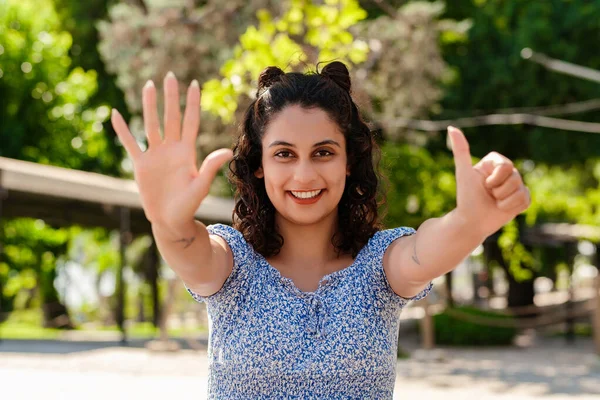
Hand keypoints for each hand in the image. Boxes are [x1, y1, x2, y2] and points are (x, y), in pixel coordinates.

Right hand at [111, 72, 232, 227]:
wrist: (170, 220)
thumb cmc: (189, 205)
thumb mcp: (201, 185)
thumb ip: (211, 167)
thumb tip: (226, 151)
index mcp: (187, 152)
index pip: (190, 122)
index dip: (192, 104)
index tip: (194, 84)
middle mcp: (171, 149)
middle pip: (170, 118)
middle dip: (171, 98)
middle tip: (170, 76)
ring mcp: (155, 155)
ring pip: (151, 125)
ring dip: (149, 106)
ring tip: (149, 85)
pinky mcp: (141, 164)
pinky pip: (130, 143)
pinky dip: (122, 130)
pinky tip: (116, 114)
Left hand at [448, 126, 530, 236]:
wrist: (470, 222)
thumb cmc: (465, 197)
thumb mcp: (463, 173)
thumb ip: (460, 150)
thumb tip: (451, 128)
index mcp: (494, 163)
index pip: (506, 165)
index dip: (496, 177)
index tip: (484, 184)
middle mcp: (505, 173)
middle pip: (515, 176)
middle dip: (499, 190)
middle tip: (488, 195)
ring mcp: (515, 186)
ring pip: (521, 189)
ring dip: (504, 200)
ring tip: (494, 203)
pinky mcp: (521, 199)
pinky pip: (526, 199)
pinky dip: (512, 207)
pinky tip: (502, 208)